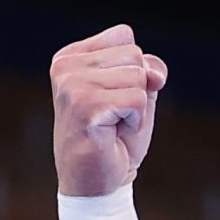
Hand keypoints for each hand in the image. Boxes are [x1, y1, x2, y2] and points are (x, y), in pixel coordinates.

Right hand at [50, 24, 167, 195]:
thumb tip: (153, 73)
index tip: (117, 96)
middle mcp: (66, 66)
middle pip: (134, 55)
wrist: (99, 182)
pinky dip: (135, 120)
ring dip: (137, 108)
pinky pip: (137, 99)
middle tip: (116, 115)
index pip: (125, 37)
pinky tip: (113, 133)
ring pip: (137, 77)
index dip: (137, 69)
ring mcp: (71, 84)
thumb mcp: (138, 95)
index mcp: (72, 56)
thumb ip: (148, 71)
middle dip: (138, 89)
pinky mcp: (84, 105)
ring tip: (114, 124)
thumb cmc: (116, 138)